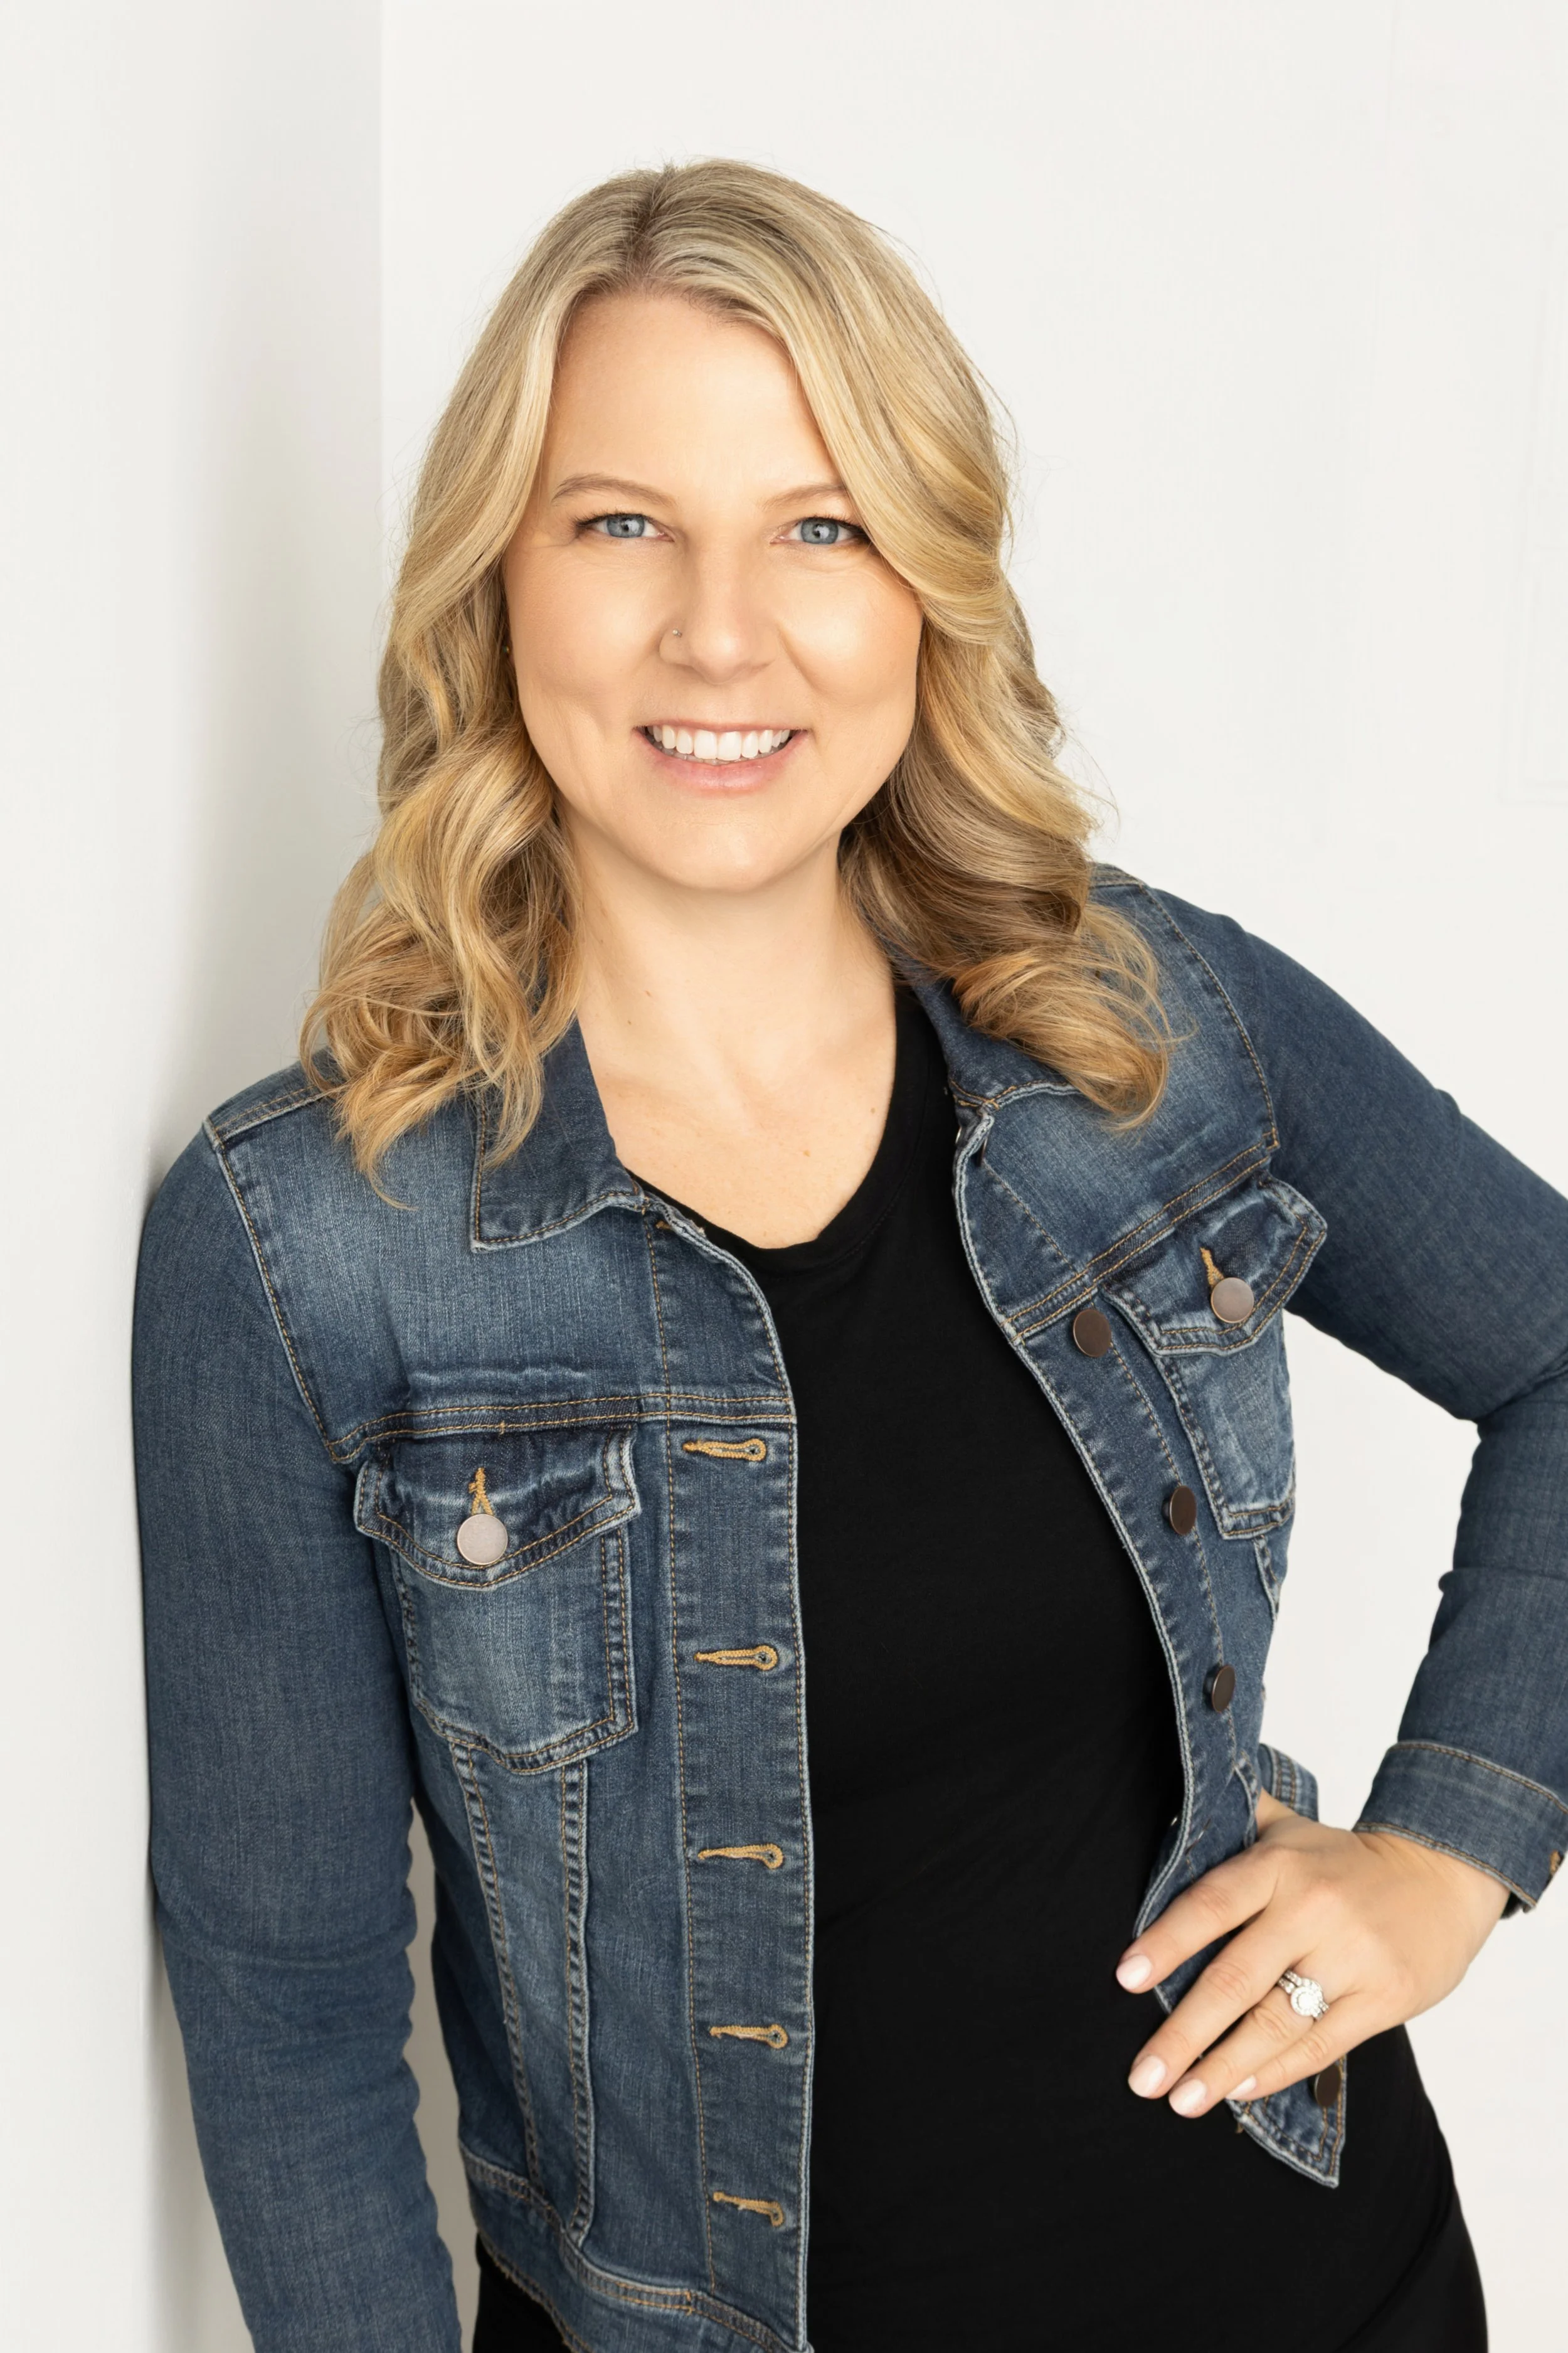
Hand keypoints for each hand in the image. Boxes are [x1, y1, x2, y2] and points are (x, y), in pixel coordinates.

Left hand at [1116, 1792, 1508, 2117]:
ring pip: (1274, 2023)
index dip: (1167, 1942)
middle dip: (1183, 2033)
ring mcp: (1351, 1957)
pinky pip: (1320, 2044)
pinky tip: (1238, 2090)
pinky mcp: (1385, 1997)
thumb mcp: (1287, 1828)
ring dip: (1223, 2068)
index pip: (1211, 1904)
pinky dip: (1276, 2071)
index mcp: (1279, 1866)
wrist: (1442, 1874)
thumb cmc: (1342, 1860)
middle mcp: (1312, 1909)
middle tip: (1142, 2075)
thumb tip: (1163, 1817)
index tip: (1126, 1979)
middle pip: (1235, 1979)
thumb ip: (1230, 1825)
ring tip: (1182, 2100)